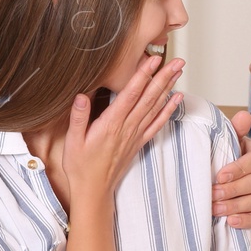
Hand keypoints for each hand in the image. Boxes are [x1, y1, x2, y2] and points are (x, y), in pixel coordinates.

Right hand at [63, 54, 183, 201]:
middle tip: (177, 60)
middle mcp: (127, 128)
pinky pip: (157, 124)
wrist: (93, 190)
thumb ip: (78, 118)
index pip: (130, 94)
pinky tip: (176, 98)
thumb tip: (81, 96)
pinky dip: (168, 110)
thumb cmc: (80, 166)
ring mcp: (135, 135)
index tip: (154, 60)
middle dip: (163, 77)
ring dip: (168, 88)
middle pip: (148, 98)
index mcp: (111, 124)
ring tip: (178, 71)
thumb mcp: (72, 141)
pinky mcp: (138, 143)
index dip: (143, 75)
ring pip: (155, 107)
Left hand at [213, 111, 250, 228]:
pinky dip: (246, 221)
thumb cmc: (232, 155)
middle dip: (232, 190)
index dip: (238, 169)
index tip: (219, 176)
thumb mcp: (232, 140)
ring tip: (216, 208)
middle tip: (213, 194)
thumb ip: (236, 129)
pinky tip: (231, 221)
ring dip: (235, 206)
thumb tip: (242, 115)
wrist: (235, 172)